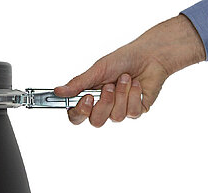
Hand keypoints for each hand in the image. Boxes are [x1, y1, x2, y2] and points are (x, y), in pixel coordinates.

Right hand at [54, 15, 205, 126]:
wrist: (149, 55)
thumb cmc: (122, 60)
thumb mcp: (98, 70)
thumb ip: (78, 83)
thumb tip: (58, 91)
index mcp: (90, 98)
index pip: (77, 116)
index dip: (79, 112)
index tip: (86, 98)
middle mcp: (104, 108)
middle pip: (96, 122)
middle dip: (104, 103)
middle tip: (109, 86)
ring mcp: (120, 111)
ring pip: (115, 117)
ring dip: (121, 94)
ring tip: (126, 78)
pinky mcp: (136, 111)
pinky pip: (132, 112)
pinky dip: (134, 94)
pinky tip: (136, 84)